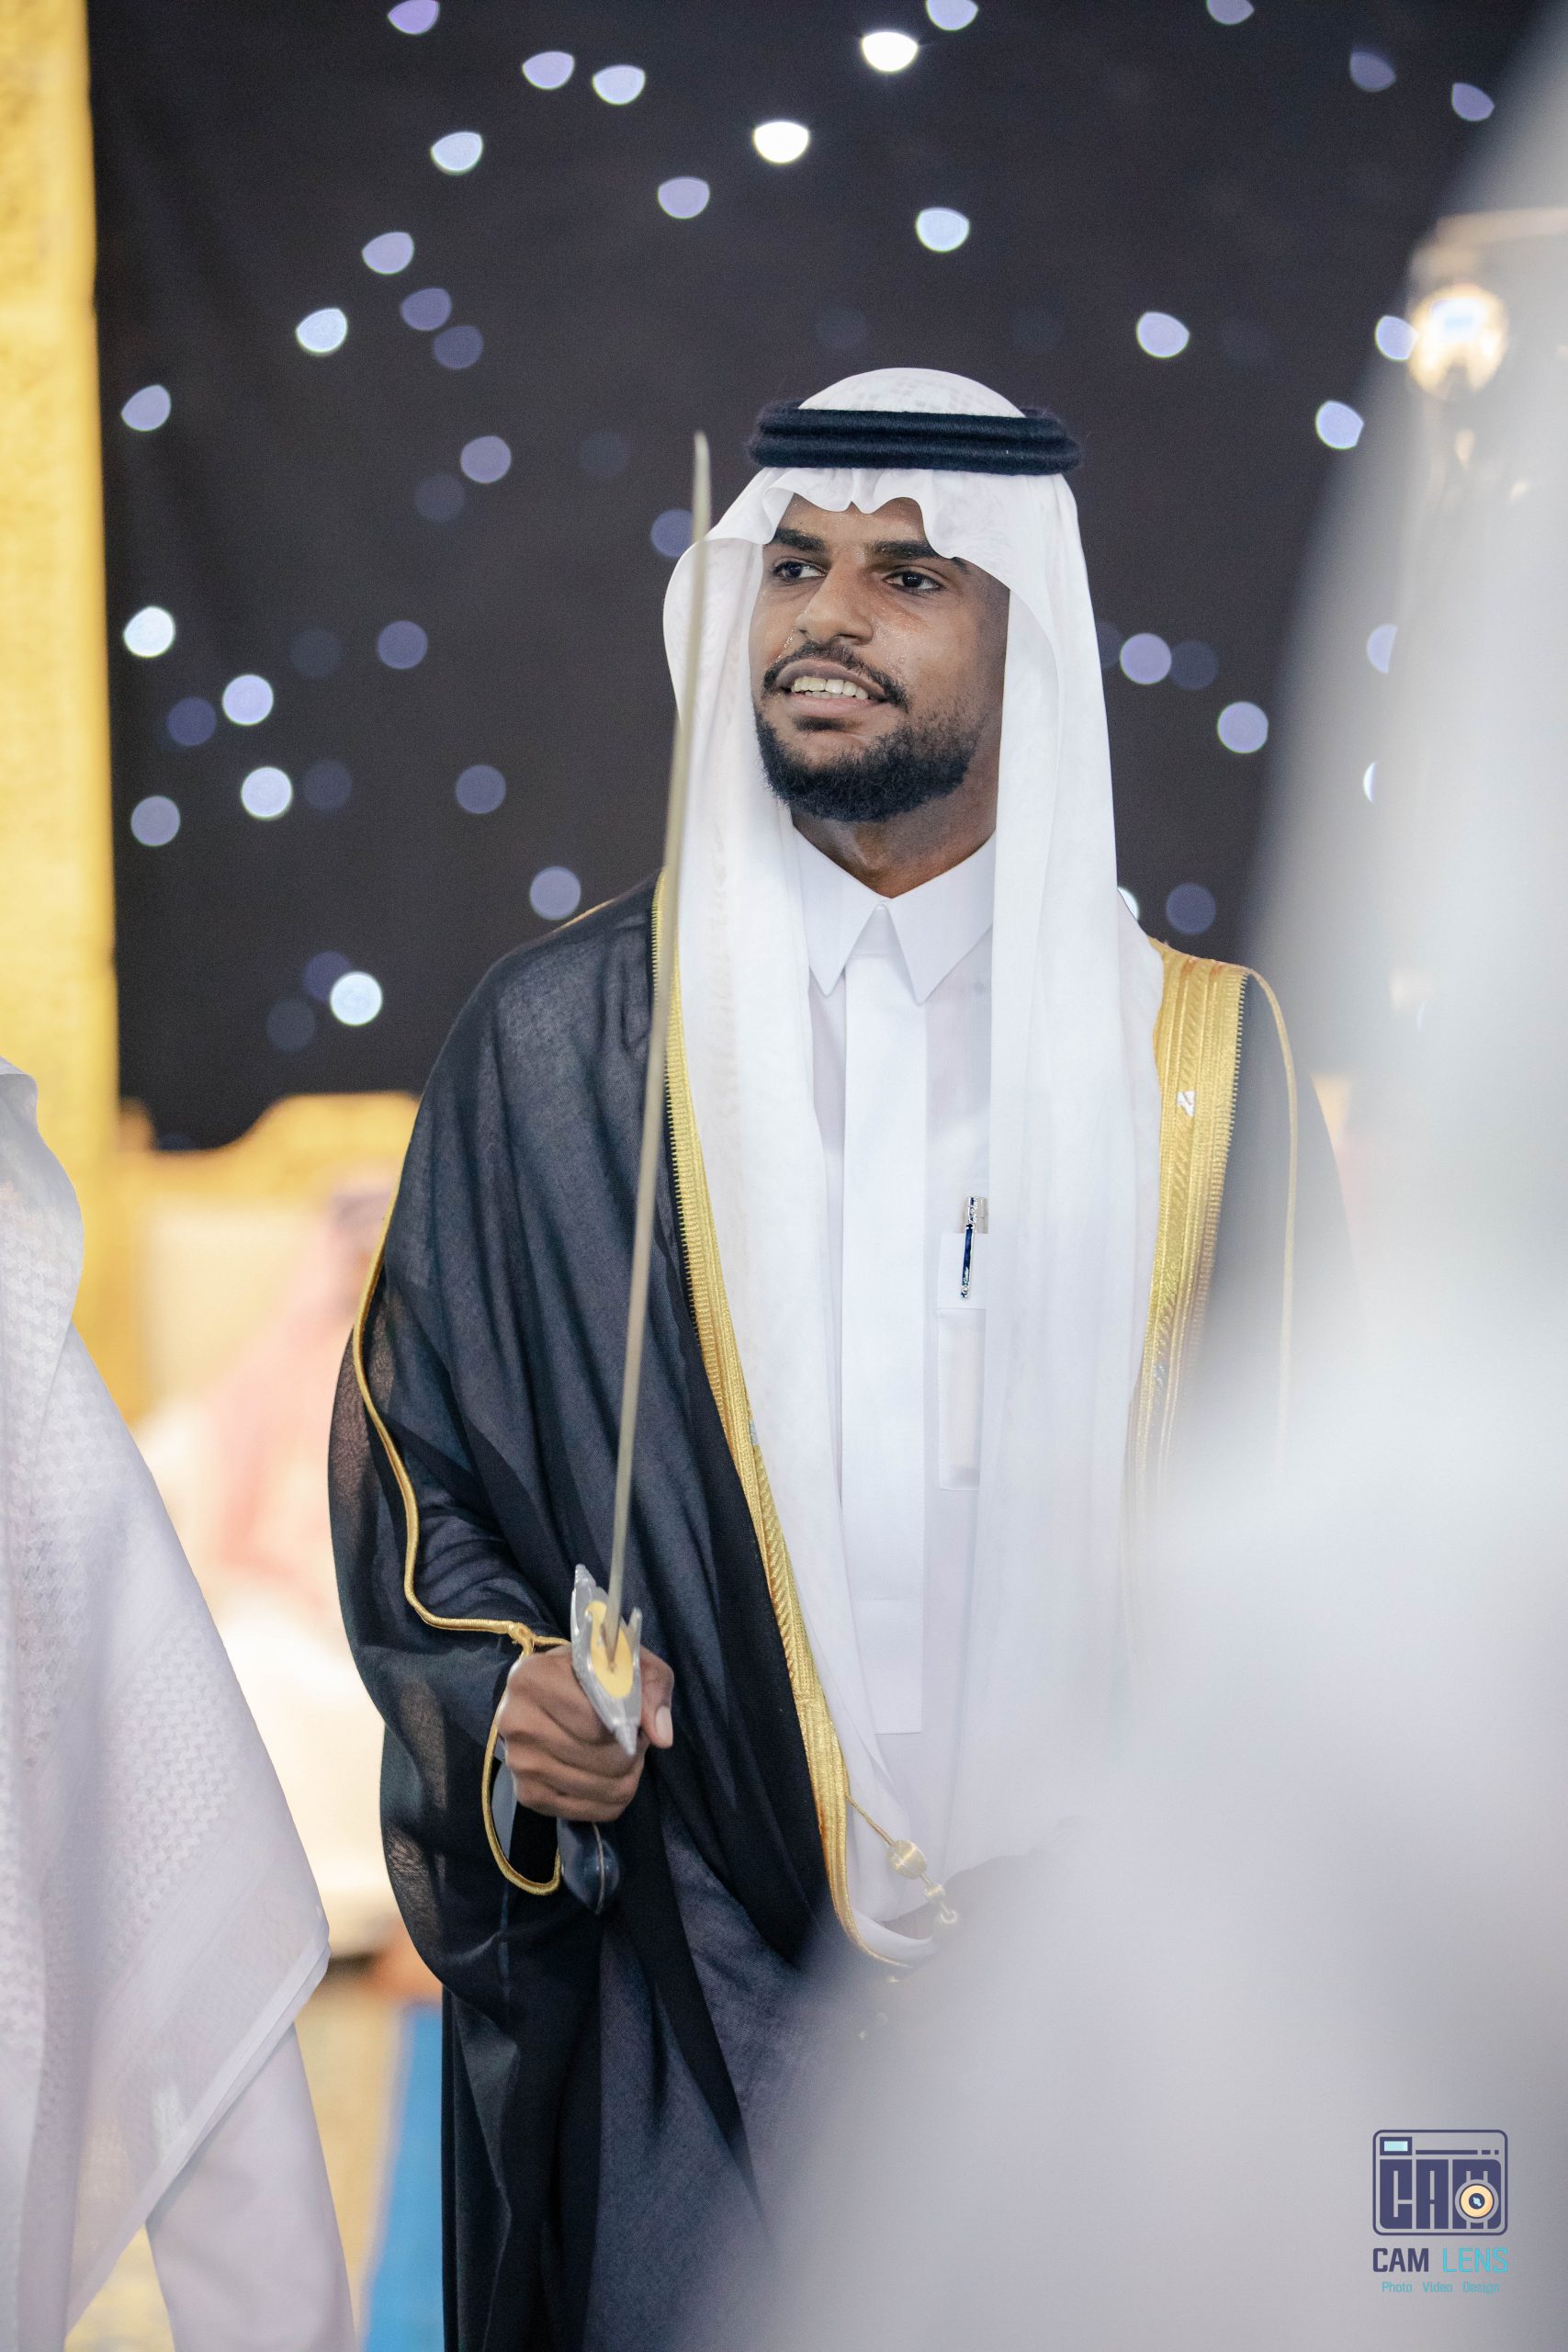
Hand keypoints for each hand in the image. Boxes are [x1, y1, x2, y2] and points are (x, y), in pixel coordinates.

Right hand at [497, 1642, 673, 1822]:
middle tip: (634, 1737)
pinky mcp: (528, 1795)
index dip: (630, 1724)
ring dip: (627, 1775)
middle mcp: (517, 1722)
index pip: (597, 1721)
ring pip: (603, 1789)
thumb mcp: (626, 1662)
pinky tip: (608, 1774)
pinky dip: (612, 1798)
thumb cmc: (587, 1673)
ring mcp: (520, 1763)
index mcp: (533, 1678)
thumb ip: (651, 1686)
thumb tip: (660, 1736)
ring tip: (622, 1752)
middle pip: (604, 1759)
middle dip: (633, 1752)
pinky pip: (592, 1812)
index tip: (635, 1716)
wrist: (545, 1694)